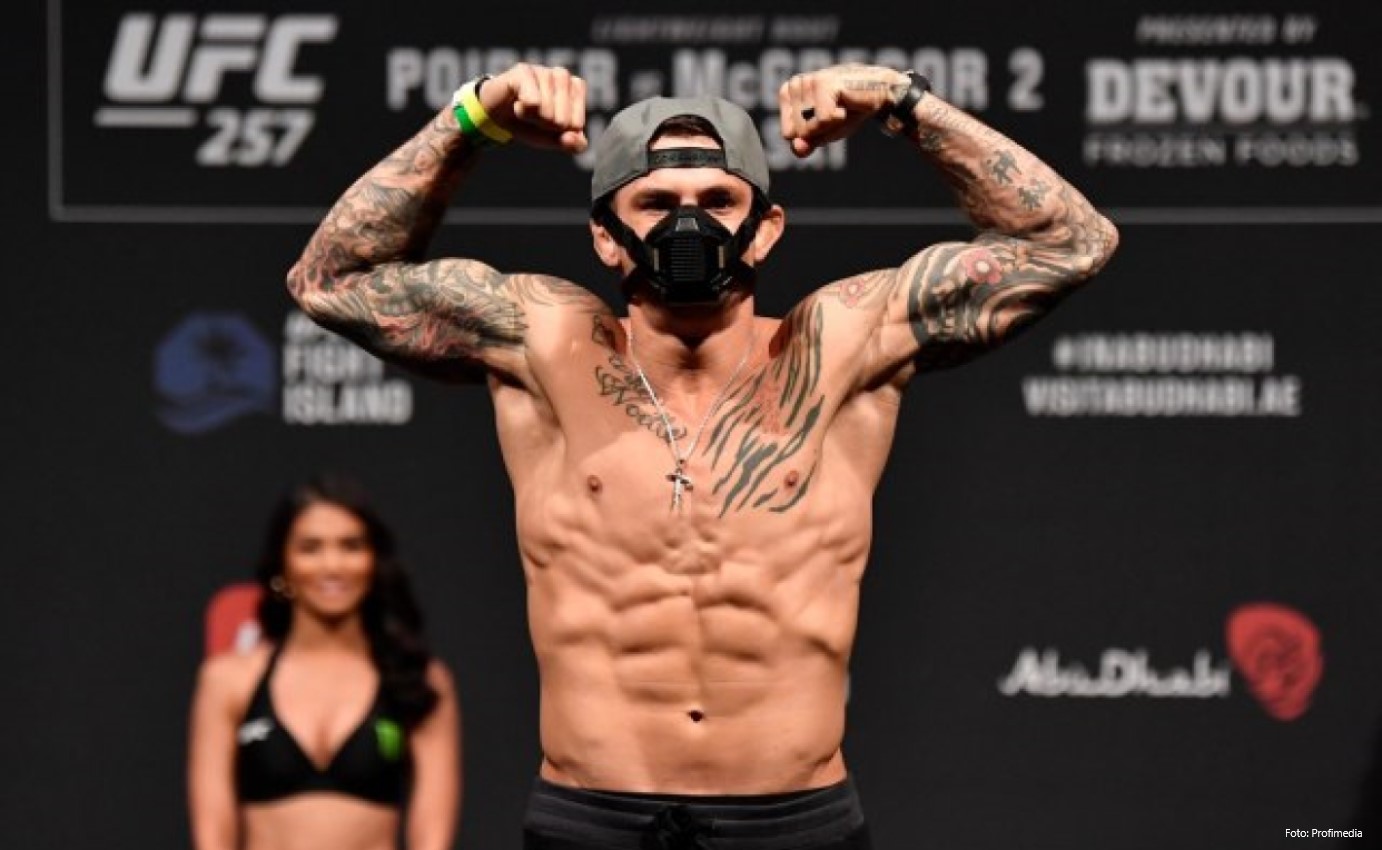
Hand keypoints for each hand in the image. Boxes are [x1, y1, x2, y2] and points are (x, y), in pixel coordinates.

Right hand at [478, 63, 587, 152]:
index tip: (546, 121)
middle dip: (545, 126)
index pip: (576, 124)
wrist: (496, 116)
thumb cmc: (529, 124)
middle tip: (533, 115)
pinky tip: (517, 102)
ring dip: (532, 118)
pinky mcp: (524, 71)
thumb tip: (576, 139)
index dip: (558, 132)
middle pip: (563, 120)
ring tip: (524, 108)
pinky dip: (523, 111)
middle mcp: (562, 75)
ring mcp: (543, 70)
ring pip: (547, 112)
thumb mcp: (552, 139)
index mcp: (576, 88)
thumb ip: (571, 144)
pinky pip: (532, 102)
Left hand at [778, 64, 909, 157]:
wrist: (880, 93)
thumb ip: (805, 145)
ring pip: (809, 127)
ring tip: (841, 106)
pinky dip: (838, 120)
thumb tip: (797, 148)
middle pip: (798, 132)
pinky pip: (822, 120)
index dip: (812, 134)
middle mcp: (795, 84)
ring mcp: (807, 81)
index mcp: (788, 93)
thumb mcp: (822, 134)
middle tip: (837, 112)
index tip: (826, 118)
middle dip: (821, 130)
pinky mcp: (823, 83)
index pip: (789, 134)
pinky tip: (846, 104)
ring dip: (831, 124)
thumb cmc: (849, 111)